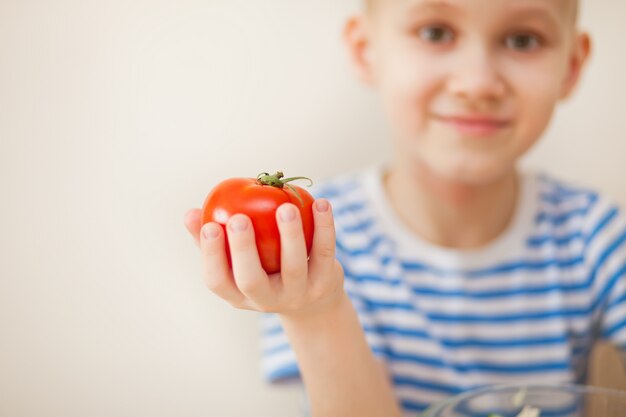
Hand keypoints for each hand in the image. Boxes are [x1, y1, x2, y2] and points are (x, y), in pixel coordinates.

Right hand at [183, 199, 344, 317]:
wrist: (314, 302)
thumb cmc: (266, 271)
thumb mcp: (238, 263)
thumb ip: (214, 240)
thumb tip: (190, 213)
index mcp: (238, 294)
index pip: (217, 281)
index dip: (211, 256)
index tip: (209, 226)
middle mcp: (266, 300)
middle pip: (251, 280)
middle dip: (243, 250)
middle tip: (237, 219)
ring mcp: (298, 294)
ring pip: (293, 266)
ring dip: (290, 235)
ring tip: (285, 207)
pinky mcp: (325, 283)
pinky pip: (324, 252)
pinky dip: (324, 227)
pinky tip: (320, 202)